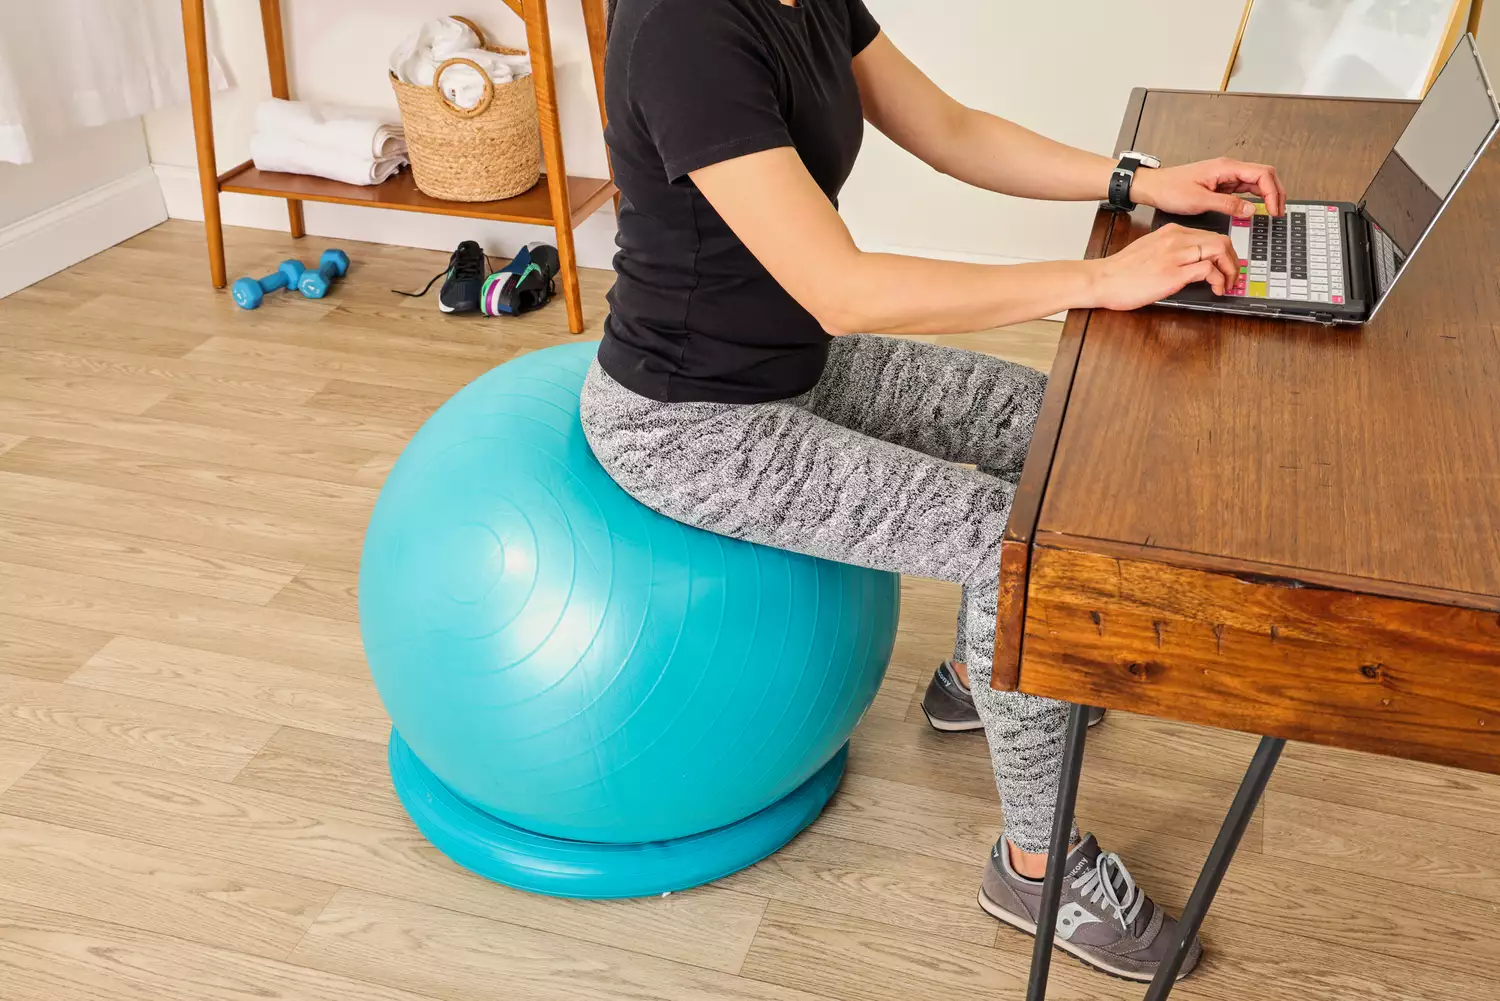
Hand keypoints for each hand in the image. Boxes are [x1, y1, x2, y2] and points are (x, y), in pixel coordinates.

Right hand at [1086, 223, 1238, 309]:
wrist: (1101, 279)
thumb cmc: (1120, 271)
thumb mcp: (1148, 251)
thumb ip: (1169, 251)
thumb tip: (1187, 263)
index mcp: (1170, 232)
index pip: (1209, 234)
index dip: (1224, 251)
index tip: (1226, 264)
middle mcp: (1176, 239)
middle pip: (1220, 240)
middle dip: (1233, 259)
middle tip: (1233, 276)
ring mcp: (1176, 255)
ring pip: (1219, 251)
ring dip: (1230, 269)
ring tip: (1228, 284)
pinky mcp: (1174, 273)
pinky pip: (1208, 270)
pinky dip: (1218, 280)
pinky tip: (1216, 290)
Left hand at [1130, 156, 1285, 217]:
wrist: (1154, 187)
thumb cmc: (1170, 189)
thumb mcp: (1199, 200)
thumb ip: (1227, 205)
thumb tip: (1250, 210)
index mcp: (1226, 168)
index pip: (1262, 174)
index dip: (1273, 191)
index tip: (1274, 209)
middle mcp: (1228, 168)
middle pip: (1264, 175)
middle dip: (1276, 192)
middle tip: (1278, 212)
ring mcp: (1226, 176)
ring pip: (1256, 181)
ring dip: (1267, 195)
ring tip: (1272, 211)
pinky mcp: (1221, 184)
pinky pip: (1244, 188)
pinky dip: (1254, 198)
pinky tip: (1256, 208)